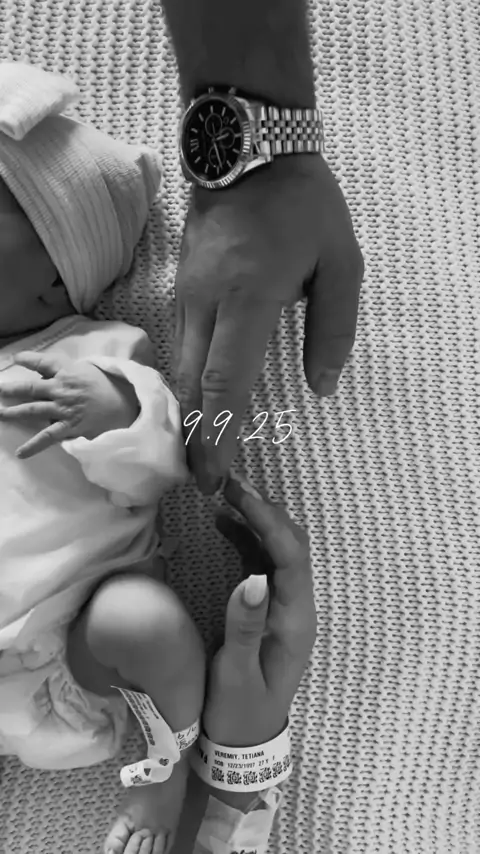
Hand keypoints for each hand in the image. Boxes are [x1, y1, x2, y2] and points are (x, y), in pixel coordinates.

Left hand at [0, 351, 138, 457]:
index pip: (43, 362)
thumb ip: (66, 369)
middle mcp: (61, 389)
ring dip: (13, 412)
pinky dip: (33, 446)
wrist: (127, 405)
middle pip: (30, 388)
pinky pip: (47, 437)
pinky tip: (20, 453)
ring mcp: (63, 409)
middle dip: (10, 389)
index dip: (28, 359)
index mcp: (67, 372)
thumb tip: (48, 373)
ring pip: (33, 409)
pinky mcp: (68, 427)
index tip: (16, 358)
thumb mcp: (88, 369)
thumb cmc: (109, 386)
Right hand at [174, 154, 363, 492]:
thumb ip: (334, 329)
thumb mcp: (341, 262)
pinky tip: (195, 403)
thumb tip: (321, 387)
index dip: (219, 433)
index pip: (225, 380)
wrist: (245, 148)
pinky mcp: (182, 286)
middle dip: (195, 437)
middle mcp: (208, 301)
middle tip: (203, 479)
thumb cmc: (302, 205)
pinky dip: (186, 382)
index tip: (215, 475)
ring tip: (199, 451)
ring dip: (188, 413)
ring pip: (179, 366)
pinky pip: (179, 344)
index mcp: (251, 297)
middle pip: (191, 384)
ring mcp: (187, 293)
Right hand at [202, 474, 316, 748]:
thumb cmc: (239, 710)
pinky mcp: (269, 607)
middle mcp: (297, 606)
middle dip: (266, 510)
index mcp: (295, 620)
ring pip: (280, 549)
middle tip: (231, 483)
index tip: (241, 495)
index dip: (269, 522)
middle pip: (292, 545)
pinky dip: (248, 537)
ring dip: (257, 519)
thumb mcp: (237, 673)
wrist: (245, 740)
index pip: (290, 558)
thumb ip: (245, 626)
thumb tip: (251, 577)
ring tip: (226, 493)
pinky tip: (225, 523)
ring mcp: (285, 605)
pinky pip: (264, 562)